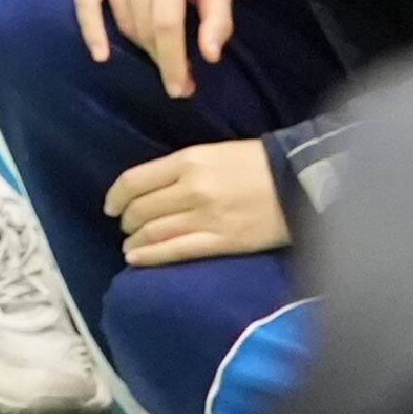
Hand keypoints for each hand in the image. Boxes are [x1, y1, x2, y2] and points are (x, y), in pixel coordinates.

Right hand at [79, 0, 232, 92]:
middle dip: (160, 57)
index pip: (166, 24)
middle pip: (142, 27)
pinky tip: (101, 55)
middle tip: (177, 76)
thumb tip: (208, 57)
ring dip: (140, 44)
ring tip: (158, 51)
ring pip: (122, 21)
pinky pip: (85, 4)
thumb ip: (218, 19)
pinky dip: (91, 31)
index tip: (180, 90)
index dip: (173, 61)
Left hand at [107, 138, 292, 265]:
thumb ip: (181, 170)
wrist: (301, 182)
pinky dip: (151, 256)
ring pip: (155, 231)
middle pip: (141, 209)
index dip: (116, 196)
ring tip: (130, 245)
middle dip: (127, 220)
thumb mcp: (212, 154)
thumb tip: (152, 189)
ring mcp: (206, 216)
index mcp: (187, 161)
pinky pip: (177, 250)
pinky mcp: (223, 240)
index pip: (134, 181)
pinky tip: (136, 259)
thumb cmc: (257, 164)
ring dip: (135, 240)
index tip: (111, 206)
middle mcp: (191, 189)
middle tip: (126, 227)